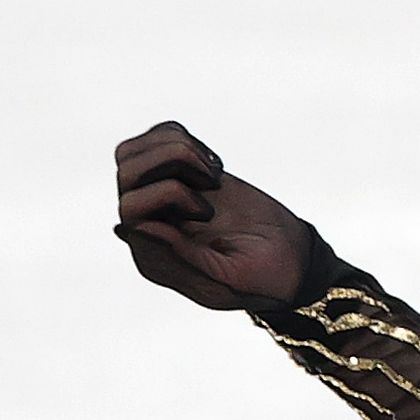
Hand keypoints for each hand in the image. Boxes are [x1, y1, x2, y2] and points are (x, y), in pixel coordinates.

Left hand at [112, 121, 320, 311]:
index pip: (130, 208)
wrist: (292, 261)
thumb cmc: (262, 279)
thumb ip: (182, 257)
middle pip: (126, 172)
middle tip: (211, 182)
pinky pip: (157, 139)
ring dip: (175, 147)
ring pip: (133, 152)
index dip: (165, 195)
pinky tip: (212, 165)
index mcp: (154, 256)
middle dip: (169, 163)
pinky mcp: (182, 173)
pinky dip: (181, 139)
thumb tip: (136, 227)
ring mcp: (162, 197)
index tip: (208, 212)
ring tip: (212, 172)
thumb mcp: (226, 280)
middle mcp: (151, 224)